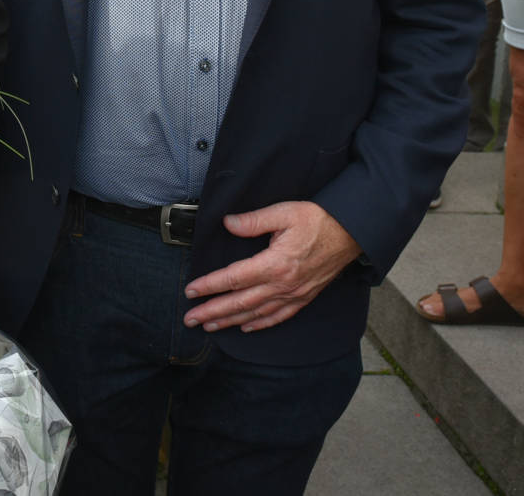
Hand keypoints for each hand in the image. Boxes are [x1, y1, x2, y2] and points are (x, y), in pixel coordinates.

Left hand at [182, 201, 360, 332]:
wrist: (350, 234)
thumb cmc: (316, 220)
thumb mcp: (282, 213)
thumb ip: (252, 221)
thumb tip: (227, 223)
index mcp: (274, 264)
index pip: (234, 278)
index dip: (210, 286)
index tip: (190, 291)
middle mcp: (283, 285)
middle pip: (240, 303)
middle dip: (213, 312)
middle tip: (190, 319)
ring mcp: (294, 294)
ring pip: (256, 313)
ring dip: (230, 321)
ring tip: (209, 326)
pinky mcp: (304, 297)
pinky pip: (278, 316)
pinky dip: (260, 324)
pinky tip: (246, 328)